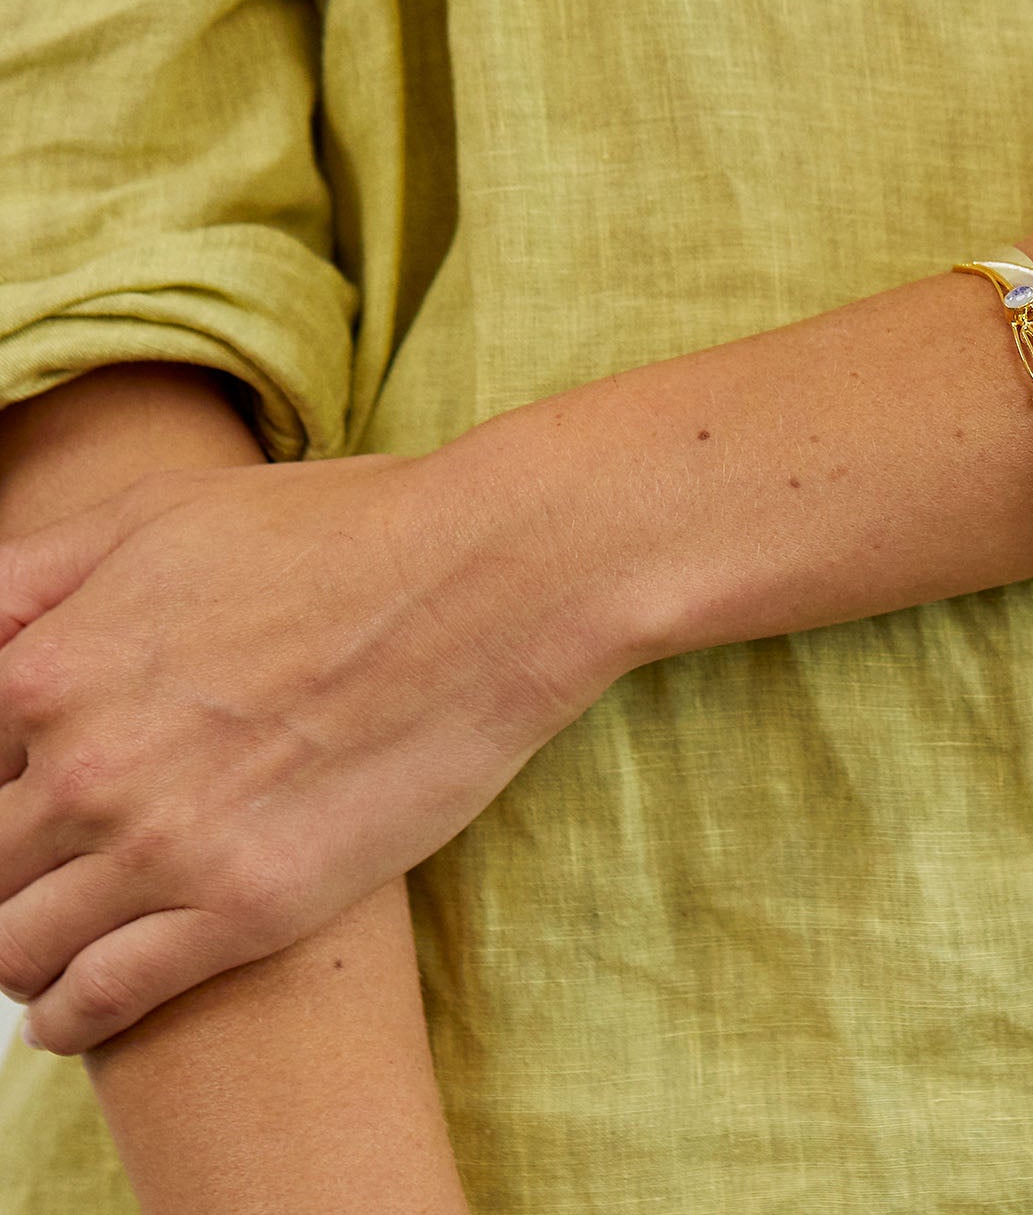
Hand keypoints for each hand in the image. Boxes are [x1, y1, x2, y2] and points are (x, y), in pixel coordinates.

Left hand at [0, 438, 613, 1053]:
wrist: (491, 579)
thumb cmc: (335, 529)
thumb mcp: (159, 512)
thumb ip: (30, 580)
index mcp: (50, 668)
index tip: (23, 784)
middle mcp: (86, 767)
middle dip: (2, 859)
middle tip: (45, 853)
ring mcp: (163, 846)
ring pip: (10, 947)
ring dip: (20, 941)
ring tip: (60, 923)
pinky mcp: (242, 911)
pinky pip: (92, 1005)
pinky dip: (64, 1013)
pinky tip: (82, 991)